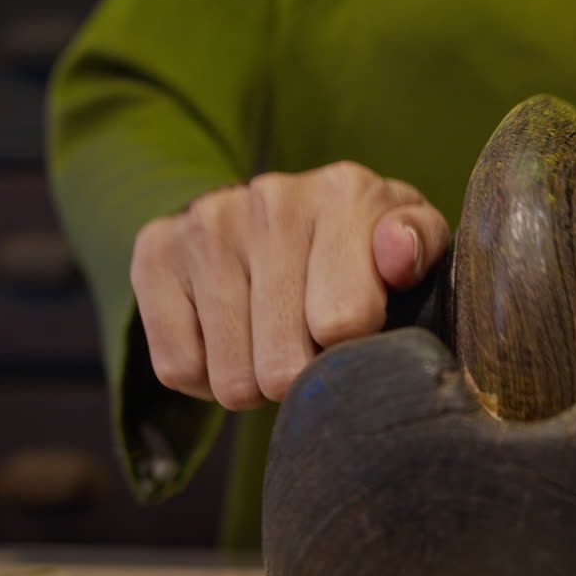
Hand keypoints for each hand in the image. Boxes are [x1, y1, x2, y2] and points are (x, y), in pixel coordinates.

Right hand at [130, 161, 449, 409]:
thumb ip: (421, 246)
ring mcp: (207, 222)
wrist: (282, 215)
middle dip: (303, 378)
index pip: (343, 322)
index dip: (354, 352)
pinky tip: (231, 338)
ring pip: (230, 377)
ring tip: (275, 344)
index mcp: (346, 192)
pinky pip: (178, 368)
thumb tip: (397, 253)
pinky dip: (205, 375)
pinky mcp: (155, 250)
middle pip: (282, 363)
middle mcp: (271, 198)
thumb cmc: (365, 247)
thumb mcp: (413, 242)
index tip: (359, 336)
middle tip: (313, 351)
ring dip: (255, 382)